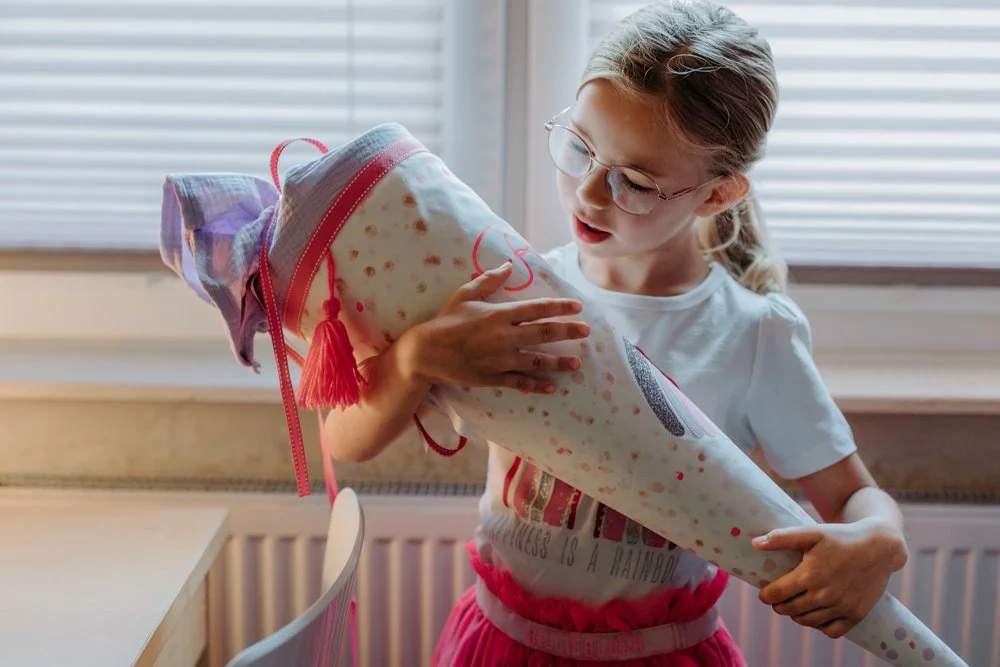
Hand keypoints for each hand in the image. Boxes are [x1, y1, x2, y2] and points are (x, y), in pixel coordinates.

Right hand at [398, 262, 589, 393]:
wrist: (426, 352)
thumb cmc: (447, 320)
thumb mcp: (466, 294)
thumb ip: (489, 279)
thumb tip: (508, 265)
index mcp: (499, 314)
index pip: (537, 309)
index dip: (560, 308)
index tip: (577, 308)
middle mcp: (504, 337)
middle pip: (544, 333)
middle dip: (568, 332)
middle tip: (586, 332)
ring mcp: (500, 360)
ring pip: (536, 361)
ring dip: (559, 362)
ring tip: (576, 364)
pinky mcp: (492, 378)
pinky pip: (519, 382)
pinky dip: (536, 385)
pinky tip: (551, 386)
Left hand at [752, 518, 907, 637]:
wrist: (879, 547)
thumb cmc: (841, 537)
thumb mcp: (811, 532)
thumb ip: (782, 538)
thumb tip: (754, 543)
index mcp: (809, 575)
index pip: (775, 595)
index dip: (766, 595)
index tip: (764, 593)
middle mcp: (824, 595)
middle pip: (789, 610)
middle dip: (779, 605)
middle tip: (778, 599)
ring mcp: (841, 607)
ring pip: (808, 622)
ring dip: (797, 616)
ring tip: (795, 606)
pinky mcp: (855, 615)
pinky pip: (831, 631)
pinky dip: (820, 626)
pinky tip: (817, 614)